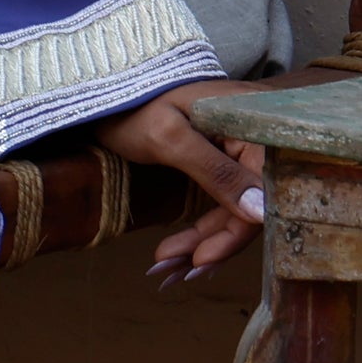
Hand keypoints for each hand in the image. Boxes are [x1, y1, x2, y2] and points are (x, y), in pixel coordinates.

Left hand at [94, 82, 267, 283]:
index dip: (234, 231)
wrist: (100, 88)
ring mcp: (235, 150)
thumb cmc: (132, 103)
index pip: (261, 190)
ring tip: (166, 269)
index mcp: (251, 122)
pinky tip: (175, 253)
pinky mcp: (218, 162)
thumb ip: (214, 171)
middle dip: (210, 244)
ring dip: (201, 243)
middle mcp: (252, 137)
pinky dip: (198, 230)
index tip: (199, 261)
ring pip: (230, 209)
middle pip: (247, 205)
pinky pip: (218, 203)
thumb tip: (261, 213)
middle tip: (174, 273)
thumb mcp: (169, 138)